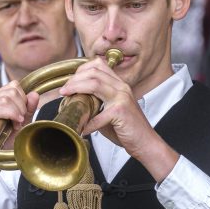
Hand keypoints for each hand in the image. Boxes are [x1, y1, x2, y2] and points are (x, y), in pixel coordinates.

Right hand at [0, 81, 38, 208]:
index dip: (23, 98)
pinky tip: (15, 125)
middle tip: (21, 121)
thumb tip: (35, 94)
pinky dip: (11, 115)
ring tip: (17, 125)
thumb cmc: (3, 145)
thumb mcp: (21, 125)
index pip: (13, 86)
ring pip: (5, 98)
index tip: (24, 114)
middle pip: (11, 90)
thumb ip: (28, 110)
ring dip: (17, 112)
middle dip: (22, 105)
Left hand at [58, 58, 177, 181]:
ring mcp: (122, 97)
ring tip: (66, 97)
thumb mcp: (109, 111)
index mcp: (119, 84)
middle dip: (74, 79)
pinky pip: (98, 115)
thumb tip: (75, 102)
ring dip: (76, 89)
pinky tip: (82, 129)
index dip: (81, 70)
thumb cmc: (127, 129)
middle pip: (94, 71)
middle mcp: (121, 87)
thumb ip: (95, 103)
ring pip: (94, 84)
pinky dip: (87, 123)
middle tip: (64, 90)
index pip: (98, 65)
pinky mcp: (120, 111)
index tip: (70, 81)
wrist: (145, 143)